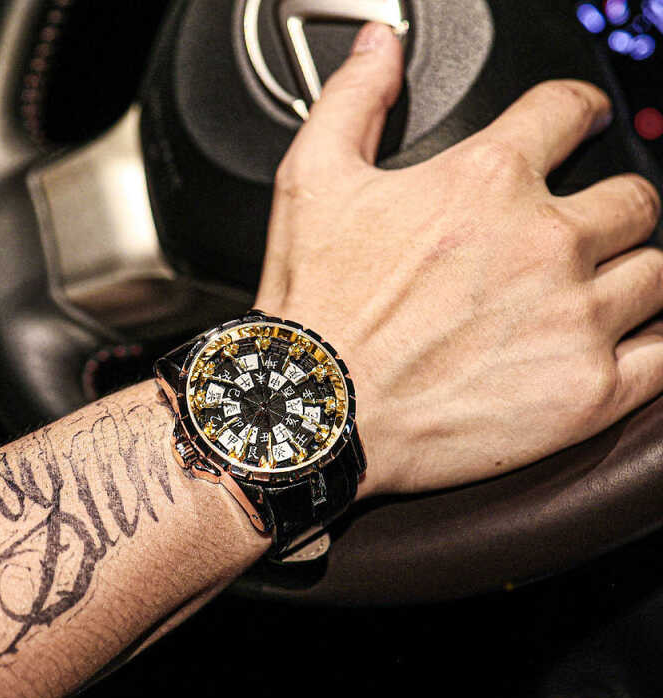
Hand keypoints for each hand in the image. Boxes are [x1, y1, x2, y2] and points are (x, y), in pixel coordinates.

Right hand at [255, 22, 662, 497]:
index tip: (581, 124)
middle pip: (632, 199)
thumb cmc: (316, 308)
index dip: (578, 112)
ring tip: (589, 295)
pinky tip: (622, 344)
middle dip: (610, 209)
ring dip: (629, 277)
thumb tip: (378, 45)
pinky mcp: (586, 391)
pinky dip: (652, 345)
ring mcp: (574, 319)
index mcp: (488, 181)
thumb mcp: (311, 182)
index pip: (570, 111)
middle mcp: (545, 243)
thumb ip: (354, 100)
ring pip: (655, 275)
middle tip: (577, 234)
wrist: (317, 411)